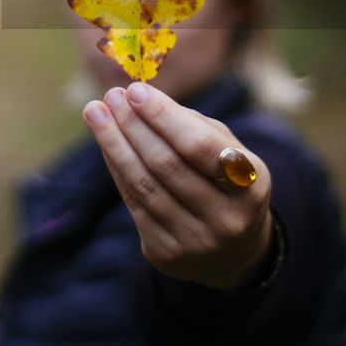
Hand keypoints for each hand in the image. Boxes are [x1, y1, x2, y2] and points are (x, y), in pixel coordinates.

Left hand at [82, 82, 272, 290]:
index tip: (136, 91)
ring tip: (95, 112)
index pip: (199, 147)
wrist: (233, 252)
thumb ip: (192, 125)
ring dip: (114, 144)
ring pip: (143, 184)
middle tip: (111, 96)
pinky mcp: (165, 255)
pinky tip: (106, 144)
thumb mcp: (229, 151)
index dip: (164, 117)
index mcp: (250, 186)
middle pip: (165, 165)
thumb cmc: (228, 182)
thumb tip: (139, 99)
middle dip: (133, 126)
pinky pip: (133, 203)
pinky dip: (116, 168)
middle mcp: (225, 219)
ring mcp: (194, 241)